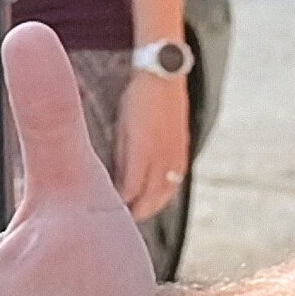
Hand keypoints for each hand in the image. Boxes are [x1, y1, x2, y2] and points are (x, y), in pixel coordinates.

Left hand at [106, 64, 194, 222]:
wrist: (163, 76)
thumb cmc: (137, 98)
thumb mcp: (122, 127)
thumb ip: (124, 157)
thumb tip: (119, 181)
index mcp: (143, 153)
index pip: (131, 190)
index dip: (121, 204)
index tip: (111, 212)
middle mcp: (162, 157)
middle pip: (151, 197)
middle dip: (138, 211)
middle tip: (125, 219)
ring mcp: (175, 153)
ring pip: (166, 191)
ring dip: (154, 205)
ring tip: (142, 212)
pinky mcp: (183, 148)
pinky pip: (177, 180)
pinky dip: (167, 192)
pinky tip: (161, 196)